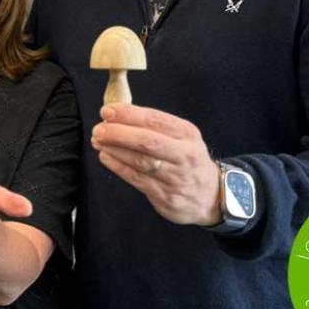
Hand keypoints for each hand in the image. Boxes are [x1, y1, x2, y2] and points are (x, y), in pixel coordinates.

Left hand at [91, 104, 221, 225]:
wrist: (210, 195)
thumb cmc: (187, 160)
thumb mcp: (182, 137)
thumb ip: (154, 125)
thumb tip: (118, 113)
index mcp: (187, 134)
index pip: (155, 119)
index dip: (128, 114)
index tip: (108, 111)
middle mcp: (184, 155)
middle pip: (147, 141)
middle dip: (118, 133)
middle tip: (99, 129)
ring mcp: (176, 178)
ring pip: (140, 162)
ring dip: (115, 150)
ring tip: (98, 141)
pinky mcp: (166, 196)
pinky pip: (137, 179)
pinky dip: (118, 166)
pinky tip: (106, 157)